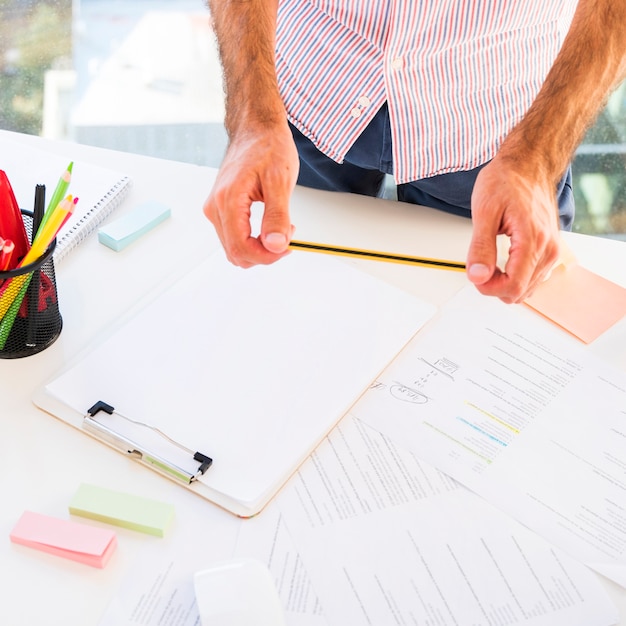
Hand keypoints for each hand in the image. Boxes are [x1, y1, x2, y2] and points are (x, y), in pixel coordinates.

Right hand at [203, 122, 298, 267]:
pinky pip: (235, 238)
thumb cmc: (269, 147)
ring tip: (280, 227)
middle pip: (236, 253)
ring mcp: (215, 209)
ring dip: (260, 248)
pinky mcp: (221, 210)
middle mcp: (215, 207)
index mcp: (227, 199)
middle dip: (265, 253)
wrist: (256, 128)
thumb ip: (277, 216)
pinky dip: (254, 241)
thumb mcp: (280, 181)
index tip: (288, 246)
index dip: (267, 256)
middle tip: (287, 234)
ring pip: (235, 249)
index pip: (241, 248)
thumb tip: (276, 245)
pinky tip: (270, 226)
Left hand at [466, 157, 560, 303]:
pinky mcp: (550, 249)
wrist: (528, 165)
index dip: (489, 288)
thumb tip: (477, 276)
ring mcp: (552, 250)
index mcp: (532, 240)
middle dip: (495, 286)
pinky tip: (503, 263)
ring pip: (527, 288)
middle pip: (520, 292)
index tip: (475, 275)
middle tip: (479, 265)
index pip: (513, 286)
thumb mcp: (484, 212)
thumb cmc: (506, 182)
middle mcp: (548, 248)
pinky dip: (515, 276)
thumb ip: (480, 247)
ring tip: (490, 261)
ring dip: (505, 282)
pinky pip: (533, 277)